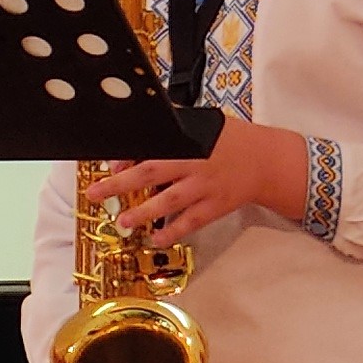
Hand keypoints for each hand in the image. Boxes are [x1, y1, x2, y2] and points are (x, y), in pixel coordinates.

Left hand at [85, 119, 311, 249]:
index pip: (153, 146)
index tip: (109, 164)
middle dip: (120, 184)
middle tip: (94, 193)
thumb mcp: (203, 124)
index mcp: (189, 141)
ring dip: (143, 212)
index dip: (129, 156)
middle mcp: (195, 164)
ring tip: (122, 221)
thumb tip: (140, 129)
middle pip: (152, 173)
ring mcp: (205, 187)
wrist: (268, 161)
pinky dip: (173, 232)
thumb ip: (174, 129)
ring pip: (169, 202)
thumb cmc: (231, 140)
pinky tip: (155, 239)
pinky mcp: (215, 207)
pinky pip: (191, 222)